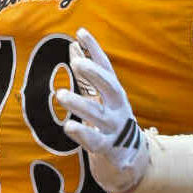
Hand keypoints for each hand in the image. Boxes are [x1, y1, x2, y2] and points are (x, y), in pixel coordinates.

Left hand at [56, 28, 148, 192]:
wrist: (132, 159)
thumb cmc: (111, 120)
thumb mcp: (101, 95)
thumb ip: (87, 74)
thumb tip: (73, 46)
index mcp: (115, 92)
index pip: (106, 67)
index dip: (94, 49)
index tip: (81, 32)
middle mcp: (118, 108)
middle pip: (110, 87)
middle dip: (95, 74)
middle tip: (77, 63)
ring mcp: (115, 129)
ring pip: (98, 114)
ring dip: (79, 104)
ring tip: (60, 94)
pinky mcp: (109, 149)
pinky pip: (95, 141)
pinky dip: (83, 134)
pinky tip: (69, 127)